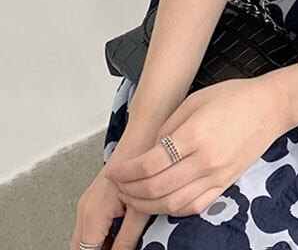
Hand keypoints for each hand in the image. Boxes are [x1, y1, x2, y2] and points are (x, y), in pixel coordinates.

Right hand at [70, 133, 158, 249]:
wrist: (143, 132)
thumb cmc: (143, 161)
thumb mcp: (141, 207)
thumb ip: (127, 238)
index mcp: (93, 214)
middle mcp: (85, 209)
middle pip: (80, 248)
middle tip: (121, 249)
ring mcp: (87, 203)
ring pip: (84, 239)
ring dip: (99, 246)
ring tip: (121, 244)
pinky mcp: (94, 198)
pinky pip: (91, 227)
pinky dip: (100, 237)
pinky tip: (118, 236)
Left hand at [102, 75, 291, 216]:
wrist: (271, 106)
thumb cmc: (236, 96)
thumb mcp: (195, 100)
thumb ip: (169, 127)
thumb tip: (149, 151)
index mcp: (195, 135)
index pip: (150, 164)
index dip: (126, 172)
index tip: (115, 171)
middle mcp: (206, 160)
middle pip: (156, 188)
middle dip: (130, 191)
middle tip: (119, 186)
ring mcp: (217, 175)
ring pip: (172, 204)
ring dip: (146, 205)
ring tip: (134, 197)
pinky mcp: (226, 184)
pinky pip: (194, 207)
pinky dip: (172, 210)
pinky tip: (161, 203)